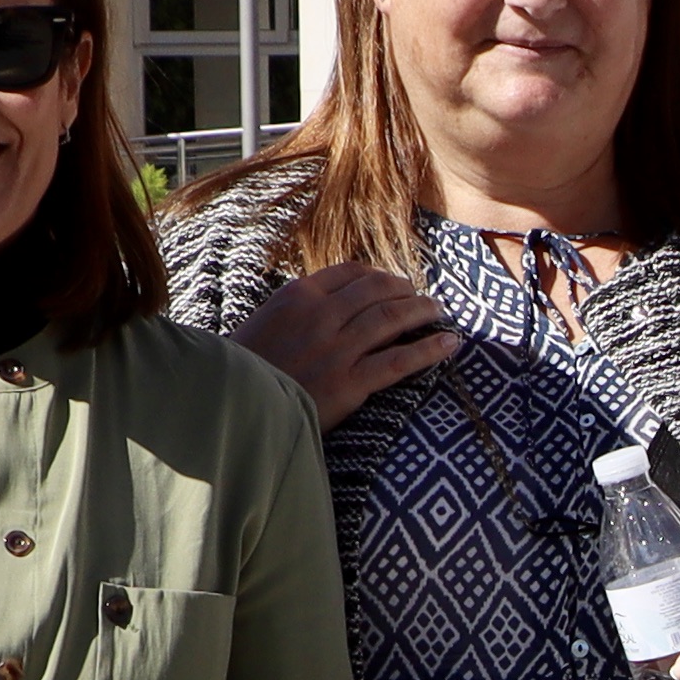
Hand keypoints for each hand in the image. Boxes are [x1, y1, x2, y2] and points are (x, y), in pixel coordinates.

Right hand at [240, 260, 460, 427]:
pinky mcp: (350, 383)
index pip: (351, 272)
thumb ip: (295, 310)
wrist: (229, 408)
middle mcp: (321, 315)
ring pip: (393, 318)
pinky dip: (430, 349)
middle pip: (378, 290)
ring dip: (423, 312)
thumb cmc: (242, 370)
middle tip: (422, 298)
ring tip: (439, 313)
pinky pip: (400, 360)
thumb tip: (325, 304)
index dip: (379, 276)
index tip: (393, 283)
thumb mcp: (262, 323)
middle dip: (406, 290)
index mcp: (297, 295)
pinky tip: (449, 344)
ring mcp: (337, 349)